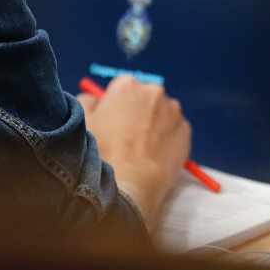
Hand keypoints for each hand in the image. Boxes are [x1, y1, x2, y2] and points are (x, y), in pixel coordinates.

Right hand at [78, 74, 191, 226]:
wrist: (130, 184)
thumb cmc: (103, 152)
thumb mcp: (83, 121)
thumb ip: (87, 101)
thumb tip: (94, 100)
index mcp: (127, 85)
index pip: (122, 87)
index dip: (116, 105)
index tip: (112, 122)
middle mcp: (154, 91)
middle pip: (144, 98)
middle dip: (137, 111)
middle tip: (127, 136)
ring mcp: (173, 110)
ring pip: (161, 113)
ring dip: (154, 124)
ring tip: (141, 148)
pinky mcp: (186, 130)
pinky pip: (175, 130)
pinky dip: (167, 139)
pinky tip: (155, 155)